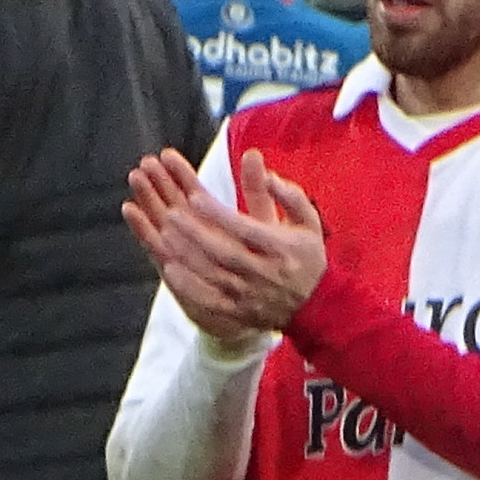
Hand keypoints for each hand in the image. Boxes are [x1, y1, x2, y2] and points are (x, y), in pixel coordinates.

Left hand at [124, 146, 326, 339]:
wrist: (314, 305)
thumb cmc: (305, 255)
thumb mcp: (307, 220)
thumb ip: (286, 193)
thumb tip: (258, 166)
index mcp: (282, 248)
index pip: (246, 229)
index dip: (218, 215)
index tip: (194, 196)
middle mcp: (266, 273)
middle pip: (226, 253)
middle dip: (196, 233)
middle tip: (171, 213)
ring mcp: (251, 296)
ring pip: (214, 276)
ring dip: (187, 256)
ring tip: (165, 234)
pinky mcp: (240, 313)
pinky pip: (210, 301)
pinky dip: (189, 286)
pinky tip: (170, 268)